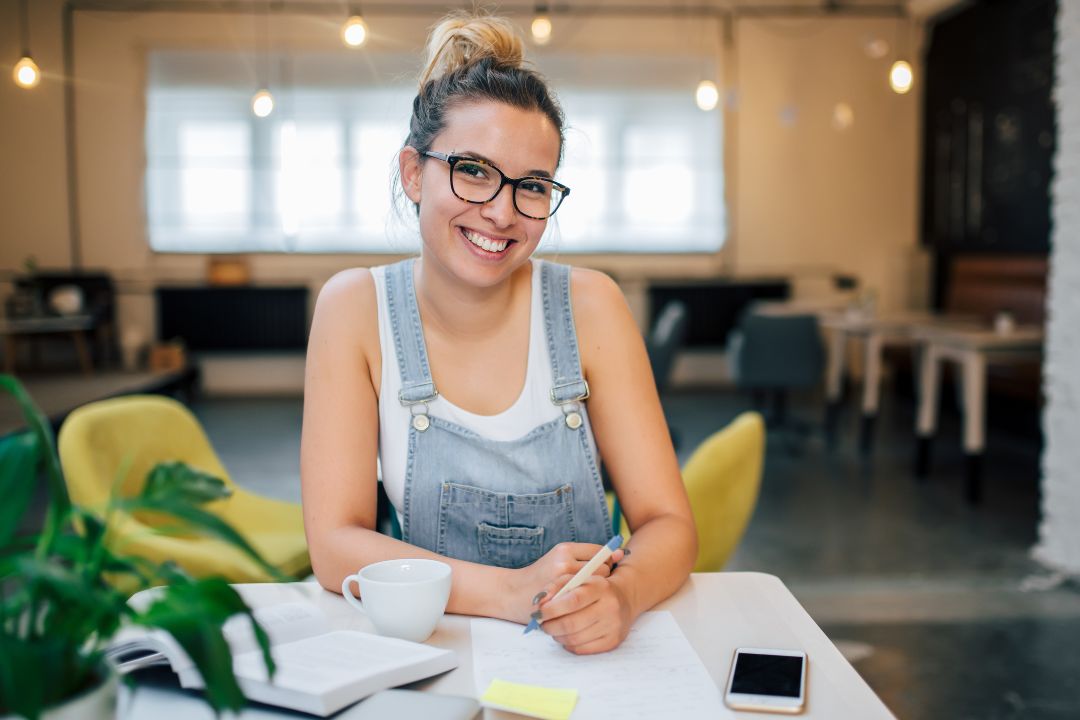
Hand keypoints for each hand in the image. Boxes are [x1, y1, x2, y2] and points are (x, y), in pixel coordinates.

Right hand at [502, 542, 624, 623]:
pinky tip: (580, 604)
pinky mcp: (562, 599)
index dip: (603, 563)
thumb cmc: (540, 578)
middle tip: (590, 587)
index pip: (599, 552)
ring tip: (584, 595)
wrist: (511, 594)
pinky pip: (588, 599)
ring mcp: (563, 581)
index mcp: (564, 549)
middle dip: (602, 579)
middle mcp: (564, 562)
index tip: (597, 573)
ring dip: (596, 591)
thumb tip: (619, 554)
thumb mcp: (558, 559)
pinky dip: (588, 602)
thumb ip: (585, 557)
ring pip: (598, 585)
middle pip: (603, 569)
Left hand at [533, 574, 633, 654]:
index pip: (572, 601)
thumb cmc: (593, 588)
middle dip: (551, 626)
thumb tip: (538, 602)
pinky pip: (582, 649)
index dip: (551, 609)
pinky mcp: (613, 641)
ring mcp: (613, 626)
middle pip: (572, 623)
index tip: (538, 612)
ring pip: (575, 639)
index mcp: (600, 587)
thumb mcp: (576, 579)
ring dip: (558, 636)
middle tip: (542, 623)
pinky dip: (568, 644)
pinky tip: (566, 636)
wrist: (623, 599)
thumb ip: (555, 586)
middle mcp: (610, 607)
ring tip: (553, 629)